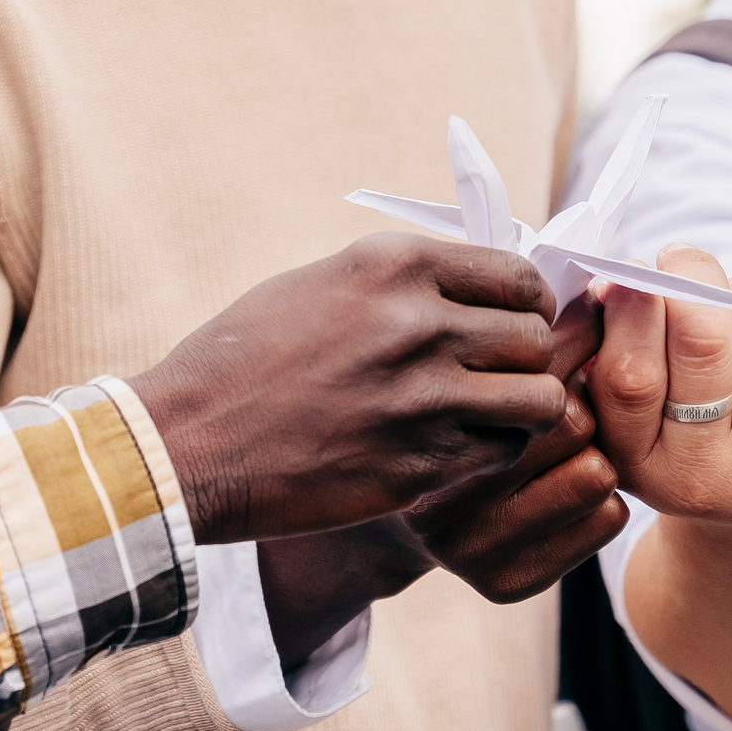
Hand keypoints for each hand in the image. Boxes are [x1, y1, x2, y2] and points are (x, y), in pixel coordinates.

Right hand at [253, 296, 623, 665]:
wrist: (190, 440)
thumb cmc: (245, 358)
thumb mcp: (321, 284)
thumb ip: (402, 282)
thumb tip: (475, 285)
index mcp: (395, 265)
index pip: (518, 275)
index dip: (527, 304)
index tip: (513, 323)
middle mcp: (418, 324)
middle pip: (537, 338)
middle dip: (531, 359)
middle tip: (504, 377)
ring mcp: (422, 398)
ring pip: (541, 401)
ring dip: (525, 411)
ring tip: (490, 418)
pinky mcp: (420, 465)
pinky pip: (501, 455)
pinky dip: (492, 455)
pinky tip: (456, 452)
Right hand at [595, 245, 731, 730]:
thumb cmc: (680, 436)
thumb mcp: (633, 410)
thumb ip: (615, 347)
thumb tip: (620, 279)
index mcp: (638, 464)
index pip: (631, 375)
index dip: (632, 309)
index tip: (632, 271)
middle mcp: (705, 481)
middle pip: (704, 343)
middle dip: (694, 278)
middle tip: (683, 259)